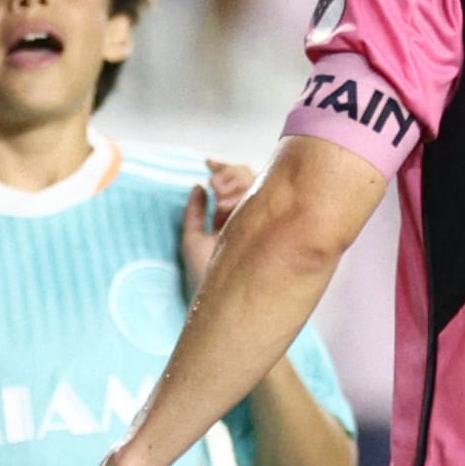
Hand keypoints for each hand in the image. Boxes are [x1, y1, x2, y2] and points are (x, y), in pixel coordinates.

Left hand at [180, 160, 256, 293]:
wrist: (220, 303)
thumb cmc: (205, 277)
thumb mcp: (192, 240)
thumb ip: (194, 212)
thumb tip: (198, 186)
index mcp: (236, 219)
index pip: (237, 183)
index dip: (225, 169)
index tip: (209, 162)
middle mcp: (252, 219)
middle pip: (249, 181)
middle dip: (231, 175)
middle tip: (215, 185)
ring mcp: (264, 223)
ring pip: (258, 187)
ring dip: (237, 184)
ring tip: (218, 200)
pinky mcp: (271, 229)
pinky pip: (265, 200)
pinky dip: (243, 193)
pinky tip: (222, 200)